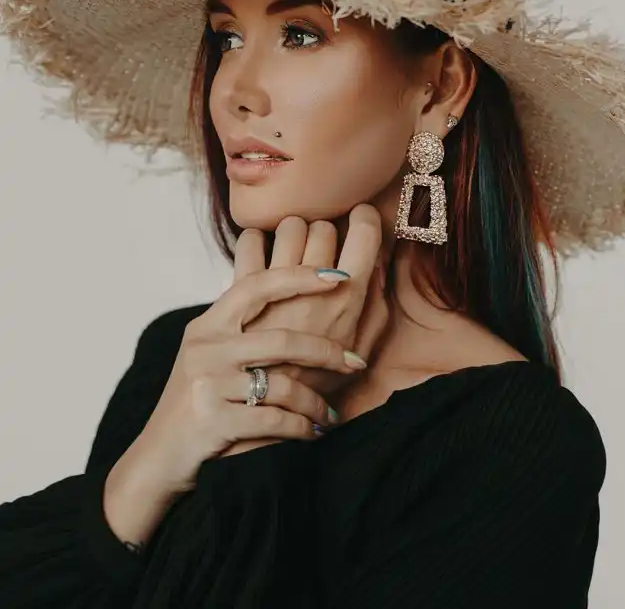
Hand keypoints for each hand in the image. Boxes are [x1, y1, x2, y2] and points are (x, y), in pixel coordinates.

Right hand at [129, 266, 366, 497]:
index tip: (337, 277)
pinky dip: (301, 428)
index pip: (257, 286)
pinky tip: (312, 433)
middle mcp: (206, 348)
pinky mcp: (213, 421)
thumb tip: (292, 292)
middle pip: (282, 340)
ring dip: (316, 403)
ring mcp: (207, 384)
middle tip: (355, 362)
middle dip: (327, 352)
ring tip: (329, 414)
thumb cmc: (196, 399)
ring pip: (284, 386)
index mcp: (208, 324)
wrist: (158, 455)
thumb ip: (241, 326)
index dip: (299, 276)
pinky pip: (275, 421)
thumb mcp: (208, 352)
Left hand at [237, 204, 389, 403]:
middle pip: (324, 225)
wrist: (263, 409)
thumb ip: (377, 304)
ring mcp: (276, 287)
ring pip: (289, 226)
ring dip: (292, 233)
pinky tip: (261, 256)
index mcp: (349, 299)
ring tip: (291, 252)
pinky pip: (250, 241)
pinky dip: (255, 241)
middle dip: (326, 230)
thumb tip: (378, 262)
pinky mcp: (243, 290)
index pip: (365, 232)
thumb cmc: (317, 382)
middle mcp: (314, 288)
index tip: (360, 221)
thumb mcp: (363, 348)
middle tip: (323, 249)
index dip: (365, 219)